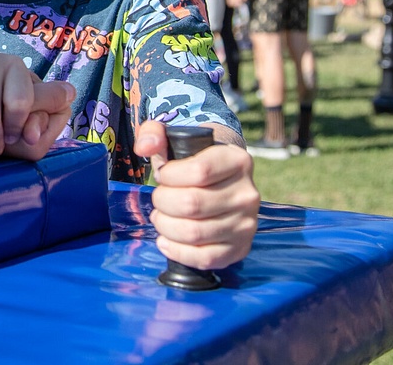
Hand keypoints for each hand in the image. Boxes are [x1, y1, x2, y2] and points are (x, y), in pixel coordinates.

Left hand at [134, 121, 259, 270]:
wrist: (220, 182)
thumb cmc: (192, 161)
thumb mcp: (174, 138)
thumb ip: (154, 134)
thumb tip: (144, 147)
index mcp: (237, 160)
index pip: (198, 172)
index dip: (169, 176)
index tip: (163, 175)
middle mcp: (248, 193)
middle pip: (192, 205)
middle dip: (162, 202)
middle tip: (159, 199)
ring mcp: (247, 224)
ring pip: (194, 233)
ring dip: (165, 226)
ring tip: (161, 217)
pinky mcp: (240, 248)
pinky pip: (205, 258)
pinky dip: (177, 252)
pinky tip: (166, 240)